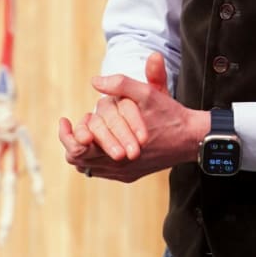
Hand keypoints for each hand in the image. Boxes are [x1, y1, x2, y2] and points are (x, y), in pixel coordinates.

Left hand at [58, 52, 208, 181]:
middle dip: (73, 141)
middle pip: (79, 159)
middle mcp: (118, 163)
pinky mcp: (130, 175)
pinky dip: (95, 159)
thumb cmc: (169, 114)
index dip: (66, 135)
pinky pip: (102, 172)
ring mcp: (123, 172)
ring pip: (88, 167)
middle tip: (72, 126)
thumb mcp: (148, 93)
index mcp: (117, 144)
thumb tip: (95, 80)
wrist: (191, 138)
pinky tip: (98, 145)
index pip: (77, 147)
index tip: (65, 120)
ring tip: (84, 134)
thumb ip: (121, 84)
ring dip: (83, 150)